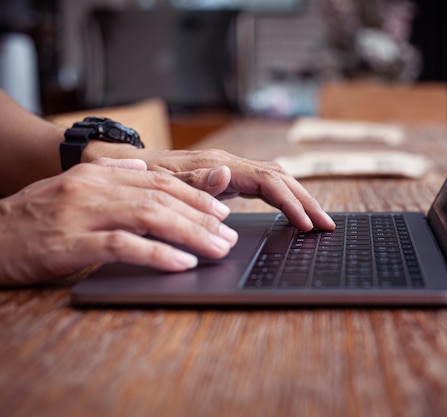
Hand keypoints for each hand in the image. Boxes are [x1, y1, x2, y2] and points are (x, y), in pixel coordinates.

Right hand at [0, 159, 237, 285]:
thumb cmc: (32, 216)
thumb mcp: (71, 186)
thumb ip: (109, 173)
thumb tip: (143, 168)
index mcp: (98, 175)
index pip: (159, 181)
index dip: (195, 196)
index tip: (221, 212)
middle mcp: (93, 189)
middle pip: (161, 198)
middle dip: (201, 218)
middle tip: (229, 236)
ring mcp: (81, 214)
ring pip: (149, 217)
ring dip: (190, 234)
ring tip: (217, 249)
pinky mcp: (70, 243)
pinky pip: (122, 246)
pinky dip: (157, 253)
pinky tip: (181, 262)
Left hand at [85, 144, 335, 231]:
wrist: (118, 165)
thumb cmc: (138, 178)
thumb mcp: (161, 184)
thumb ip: (195, 182)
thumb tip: (227, 175)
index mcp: (219, 165)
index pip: (269, 182)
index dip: (291, 203)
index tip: (307, 225)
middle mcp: (229, 163)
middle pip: (281, 178)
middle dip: (306, 201)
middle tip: (328, 225)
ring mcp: (229, 170)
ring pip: (276, 179)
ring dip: (299, 199)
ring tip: (318, 221)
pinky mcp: (226, 179)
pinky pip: (264, 186)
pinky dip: (283, 198)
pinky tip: (290, 212)